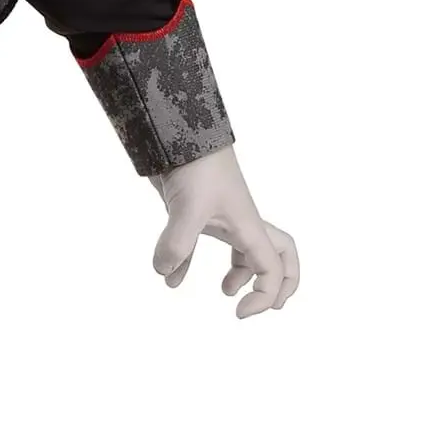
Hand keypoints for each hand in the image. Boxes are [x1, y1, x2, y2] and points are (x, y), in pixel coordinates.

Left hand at [151, 145, 298, 317]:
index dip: (265, 296)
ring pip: (243, 250)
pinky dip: (190, 264)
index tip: (238, 313)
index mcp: (249, 227)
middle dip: (282, 281)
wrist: (178, 133)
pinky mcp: (195, 212)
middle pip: (279, 254)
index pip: (273, 270)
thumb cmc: (195, 165)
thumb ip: (178, 243)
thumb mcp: (188, 207)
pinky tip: (170, 279)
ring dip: (241, 274)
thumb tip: (164, 273)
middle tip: (273, 306)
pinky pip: (200, 245)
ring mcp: (220, 217)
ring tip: (226, 292)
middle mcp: (241, 224)